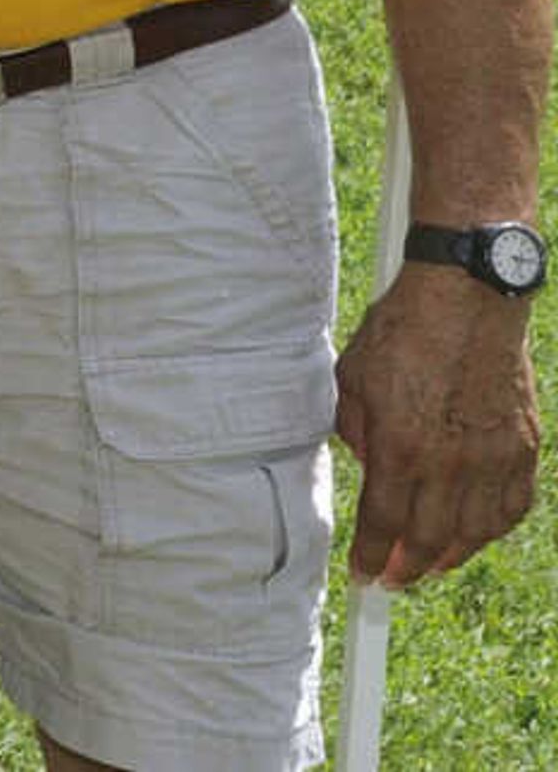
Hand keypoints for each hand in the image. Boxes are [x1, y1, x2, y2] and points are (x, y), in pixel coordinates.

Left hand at [334, 263, 541, 586]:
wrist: (468, 297)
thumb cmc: (403, 331)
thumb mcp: (353, 378)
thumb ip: (356, 431)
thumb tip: (369, 466)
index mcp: (402, 447)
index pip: (384, 525)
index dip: (372, 558)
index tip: (363, 577)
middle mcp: (452, 462)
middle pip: (430, 539)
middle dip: (408, 568)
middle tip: (394, 579)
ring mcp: (494, 456)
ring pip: (477, 531)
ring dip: (452, 555)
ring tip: (431, 563)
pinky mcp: (524, 444)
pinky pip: (514, 505)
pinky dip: (494, 528)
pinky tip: (477, 531)